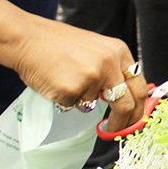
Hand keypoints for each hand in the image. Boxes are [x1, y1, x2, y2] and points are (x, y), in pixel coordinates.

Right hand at [8, 14, 145, 129]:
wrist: (28, 39)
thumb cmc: (57, 44)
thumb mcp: (95, 50)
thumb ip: (112, 71)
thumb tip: (126, 99)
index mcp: (118, 51)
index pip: (139, 87)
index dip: (138, 109)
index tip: (133, 121)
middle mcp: (109, 64)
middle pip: (126, 104)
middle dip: (121, 122)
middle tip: (112, 129)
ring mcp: (91, 77)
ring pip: (92, 105)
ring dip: (79, 99)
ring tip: (65, 78)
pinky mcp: (73, 90)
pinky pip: (72, 105)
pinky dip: (63, 99)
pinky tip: (55, 80)